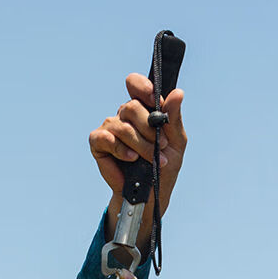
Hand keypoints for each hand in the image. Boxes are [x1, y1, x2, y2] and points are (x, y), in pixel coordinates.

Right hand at [89, 74, 187, 250]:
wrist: (152, 193)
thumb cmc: (164, 165)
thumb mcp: (176, 142)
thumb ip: (174, 118)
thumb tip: (178, 93)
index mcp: (144, 110)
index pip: (135, 85)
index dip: (141, 86)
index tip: (152, 98)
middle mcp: (125, 116)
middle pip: (131, 106)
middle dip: (148, 127)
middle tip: (161, 146)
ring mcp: (110, 128)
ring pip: (122, 125)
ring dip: (140, 144)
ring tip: (151, 159)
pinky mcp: (99, 143)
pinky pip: (105, 138)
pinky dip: (120, 148)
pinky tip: (131, 158)